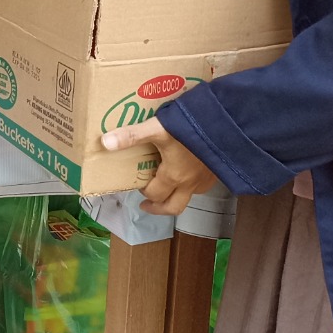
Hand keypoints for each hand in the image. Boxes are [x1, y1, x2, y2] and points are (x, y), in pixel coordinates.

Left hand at [101, 118, 218, 215]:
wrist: (228, 125)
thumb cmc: (191, 127)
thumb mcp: (157, 128)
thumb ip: (131, 135)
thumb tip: (105, 142)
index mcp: (174, 176)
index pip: (155, 194)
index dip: (144, 191)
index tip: (138, 184)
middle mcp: (191, 183)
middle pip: (174, 207)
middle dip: (159, 208)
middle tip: (148, 204)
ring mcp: (207, 178)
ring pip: (190, 197)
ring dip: (177, 196)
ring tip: (167, 186)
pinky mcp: (218, 170)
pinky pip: (204, 185)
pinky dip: (193, 184)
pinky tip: (190, 171)